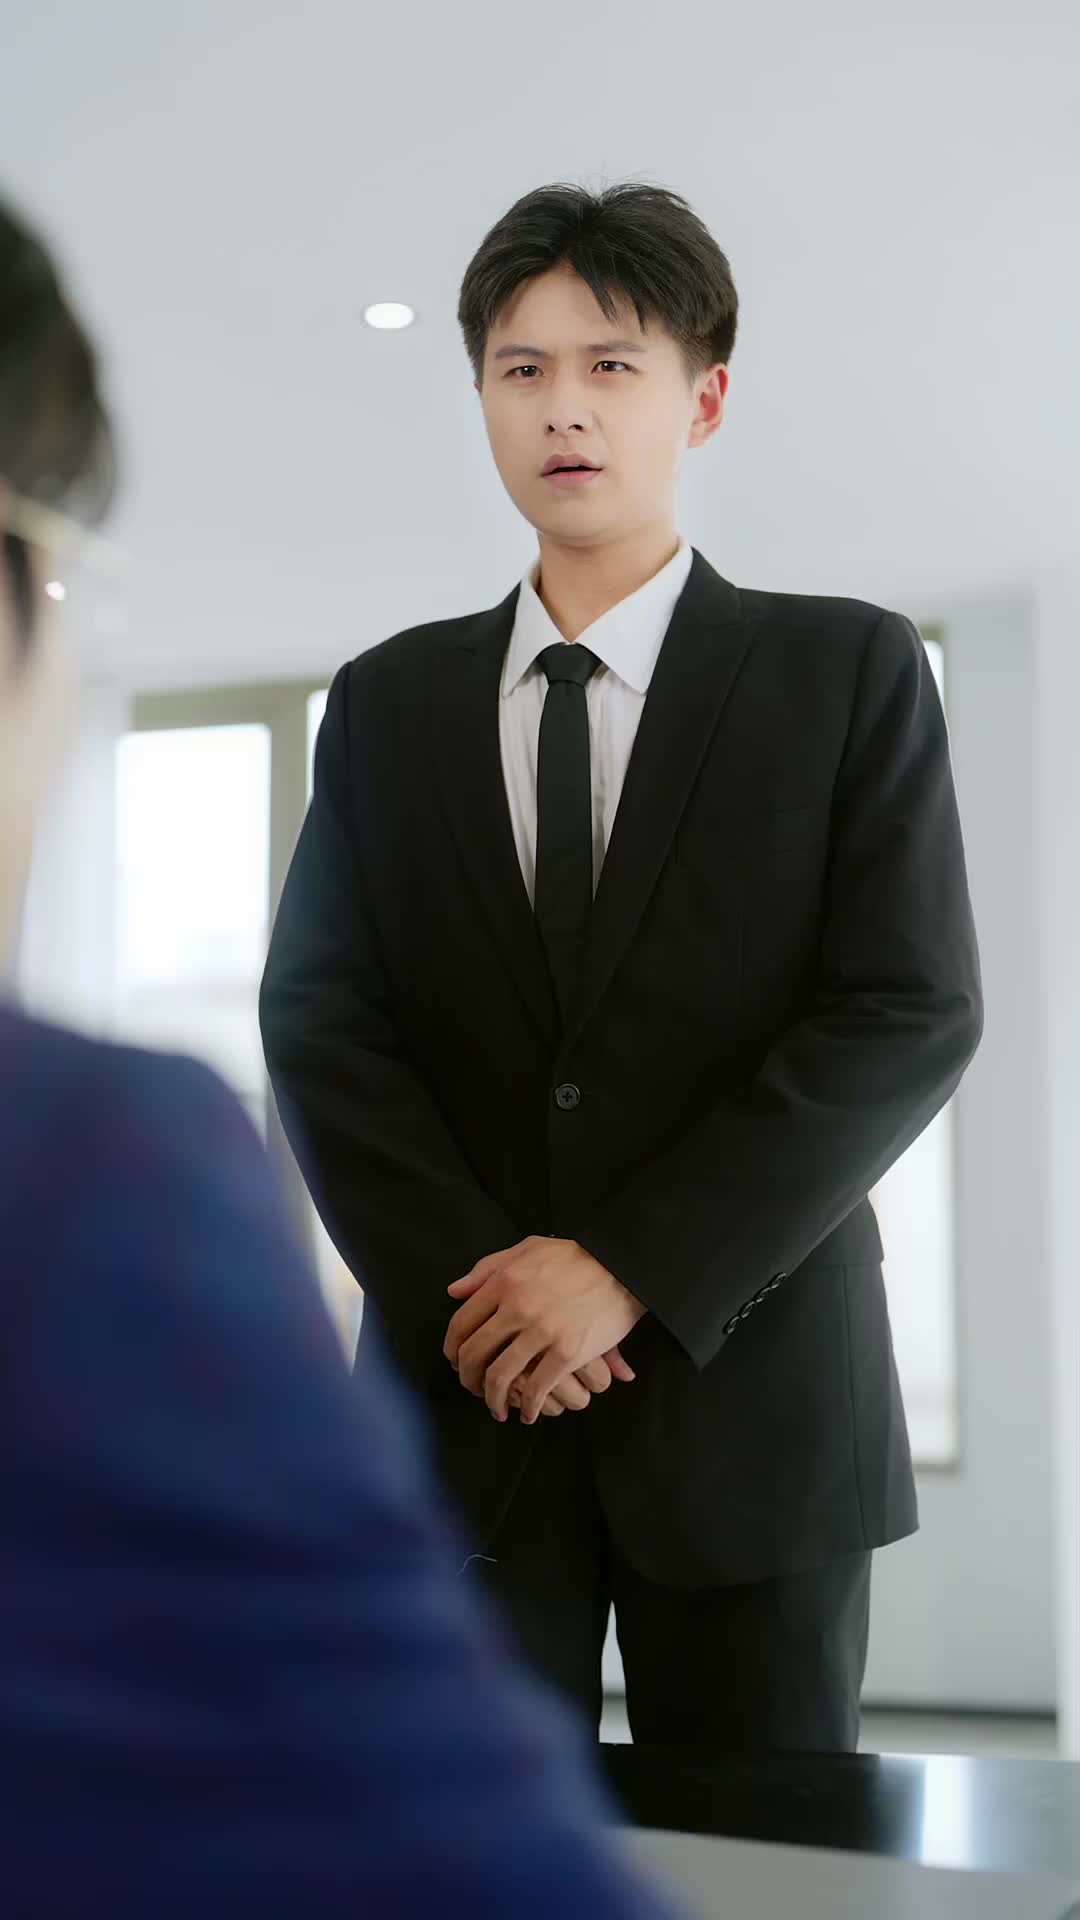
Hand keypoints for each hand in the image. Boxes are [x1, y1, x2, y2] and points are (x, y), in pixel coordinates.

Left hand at [445, 1236, 646, 1424]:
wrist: (624, 1266)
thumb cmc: (576, 1256)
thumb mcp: (527, 1248)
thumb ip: (487, 1268)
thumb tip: (454, 1291)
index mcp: (505, 1281)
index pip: (461, 1323)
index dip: (452, 1349)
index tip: (456, 1362)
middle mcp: (517, 1307)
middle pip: (475, 1354)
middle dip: (468, 1379)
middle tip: (473, 1389)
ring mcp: (542, 1331)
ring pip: (500, 1377)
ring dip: (493, 1400)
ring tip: (497, 1408)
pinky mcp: (567, 1352)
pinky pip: (537, 1389)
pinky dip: (527, 1407)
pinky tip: (528, 1413)